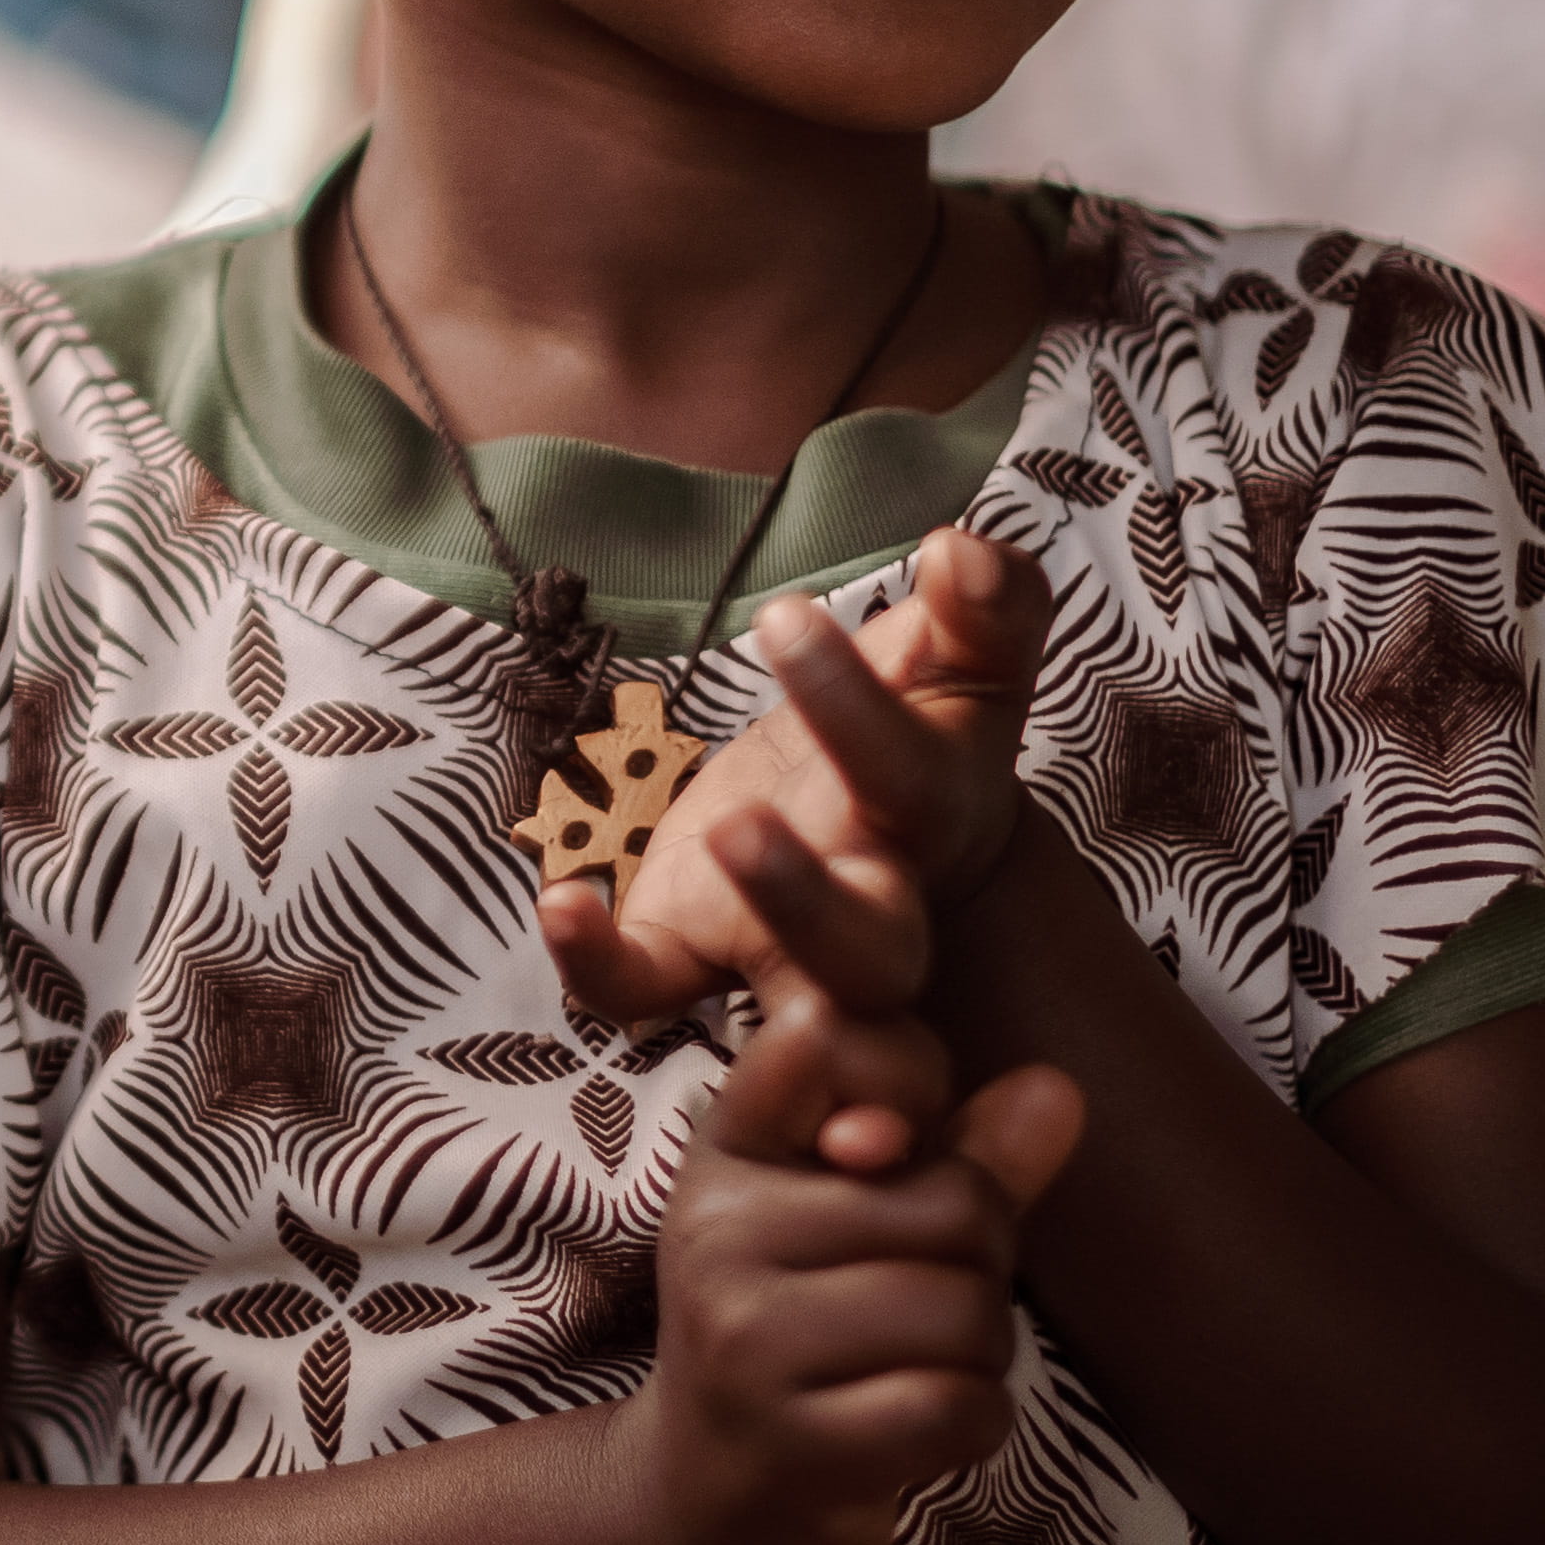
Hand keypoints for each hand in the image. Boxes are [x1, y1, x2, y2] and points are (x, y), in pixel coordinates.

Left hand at [549, 529, 1046, 1027]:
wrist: (902, 840)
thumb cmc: (925, 734)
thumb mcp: (962, 664)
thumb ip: (983, 607)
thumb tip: (959, 550)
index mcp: (934, 814)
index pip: (922, 785)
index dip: (864, 719)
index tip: (801, 614)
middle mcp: (873, 898)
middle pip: (872, 949)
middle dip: (807, 900)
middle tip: (742, 825)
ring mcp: (782, 939)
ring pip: (794, 994)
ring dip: (754, 926)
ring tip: (712, 842)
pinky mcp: (694, 946)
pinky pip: (647, 986)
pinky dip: (600, 964)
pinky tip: (561, 901)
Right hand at [623, 951, 1086, 1544]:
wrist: (708, 1506)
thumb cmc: (802, 1341)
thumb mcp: (855, 1230)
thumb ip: (957, 1156)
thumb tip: (1058, 1089)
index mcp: (727, 1159)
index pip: (831, 1050)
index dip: (908, 1103)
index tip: (886, 1156)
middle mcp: (719, 1236)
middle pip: (954, 1207)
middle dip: (979, 1268)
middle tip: (922, 1312)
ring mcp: (747, 1344)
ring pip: (964, 1311)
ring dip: (981, 1357)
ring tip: (919, 1372)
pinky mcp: (794, 1446)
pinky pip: (958, 1407)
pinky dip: (975, 1424)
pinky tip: (925, 1431)